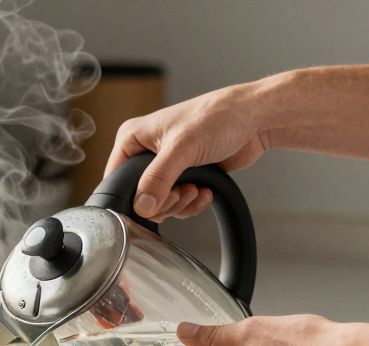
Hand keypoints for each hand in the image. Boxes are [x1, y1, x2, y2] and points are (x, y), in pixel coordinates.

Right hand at [105, 82, 270, 221]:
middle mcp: (145, 152)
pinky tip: (204, 191)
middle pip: (139, 197)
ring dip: (181, 204)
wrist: (253, 121)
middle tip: (181, 192)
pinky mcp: (183, 177)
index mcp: (133, 138)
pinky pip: (178, 203)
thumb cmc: (217, 117)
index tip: (154, 200)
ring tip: (196, 189)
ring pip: (159, 203)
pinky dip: (192, 203)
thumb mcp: (182, 148)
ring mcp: (165, 166)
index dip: (133, 196)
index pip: (115, 177)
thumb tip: (142, 205)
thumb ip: (158, 178)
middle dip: (164, 201)